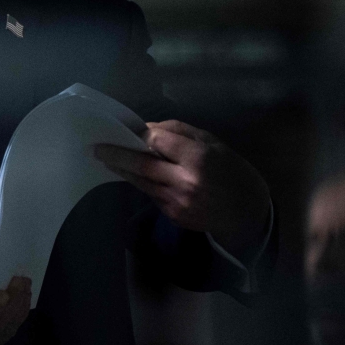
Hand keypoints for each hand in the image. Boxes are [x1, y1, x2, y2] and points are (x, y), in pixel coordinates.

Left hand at [94, 120, 270, 256]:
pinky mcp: (173, 215)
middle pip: (141, 164)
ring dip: (123, 170)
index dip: (143, 135)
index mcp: (197, 158)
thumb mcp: (212, 142)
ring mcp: (177, 201)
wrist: (247, 212)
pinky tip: (136, 175)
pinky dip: (142, 183)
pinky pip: (151, 194)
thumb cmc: (231, 170)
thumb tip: (147, 129)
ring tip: (108, 160)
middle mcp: (184, 181)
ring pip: (141, 181)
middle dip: (117, 155)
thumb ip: (179, 133)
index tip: (131, 132)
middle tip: (98, 149)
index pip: (157, 140)